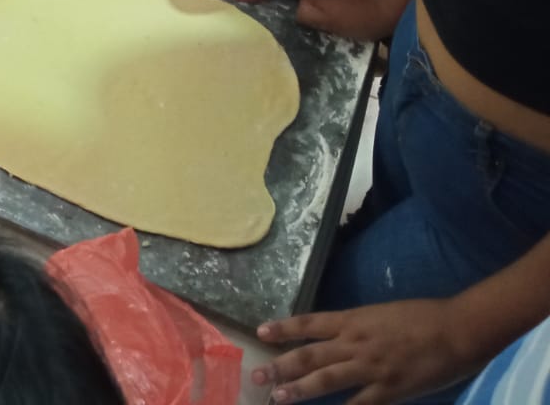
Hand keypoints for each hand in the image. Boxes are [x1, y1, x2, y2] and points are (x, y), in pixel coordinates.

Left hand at [255, 300, 477, 403]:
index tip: (260, 333)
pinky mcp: (390, 389)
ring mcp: (371, 367)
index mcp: (352, 320)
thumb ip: (357, 328)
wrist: (456, 329)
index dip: (283, 328)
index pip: (309, 323)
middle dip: (280, 365)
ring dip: (299, 389)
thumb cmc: (421, 317)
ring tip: (278, 397)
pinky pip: (360, 404)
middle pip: (309, 354)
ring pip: (326, 379)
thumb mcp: (380, 315)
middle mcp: (354, 342)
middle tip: (256, 375)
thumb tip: (337, 339)